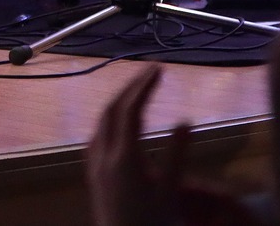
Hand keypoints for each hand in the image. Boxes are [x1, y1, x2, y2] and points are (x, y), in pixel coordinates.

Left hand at [87, 65, 189, 225]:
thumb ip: (177, 156)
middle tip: (149, 74)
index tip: (159, 70)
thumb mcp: (171, 193)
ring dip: (118, 102)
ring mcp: (94, 165)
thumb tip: (186, 121)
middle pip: (112, 109)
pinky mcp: (92, 175)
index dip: (144, 87)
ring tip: (137, 93)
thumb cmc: (153, 224)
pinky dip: (109, 121)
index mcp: (124, 158)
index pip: (131, 109)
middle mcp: (103, 156)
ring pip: (101, 122)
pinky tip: (119, 126)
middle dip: (130, 88)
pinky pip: (97, 136)